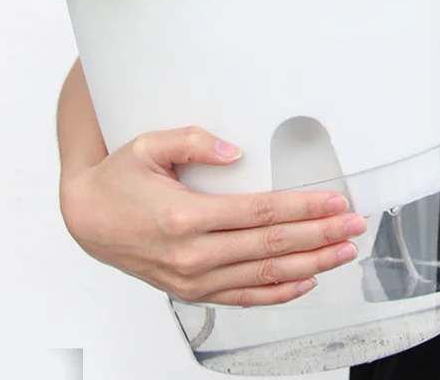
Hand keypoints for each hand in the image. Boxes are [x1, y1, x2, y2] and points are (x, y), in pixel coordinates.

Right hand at [59, 125, 366, 306]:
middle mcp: (192, 254)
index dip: (302, 207)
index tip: (333, 201)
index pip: (260, 213)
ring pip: (265, 276)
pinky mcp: (192, 291)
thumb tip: (233, 150)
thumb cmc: (117, 180)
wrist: (87, 220)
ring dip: (310, 265)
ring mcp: (193, 279)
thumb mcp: (146, 146)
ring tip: (342, 252)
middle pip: (271, 246)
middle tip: (353, 225)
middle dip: (319, 235)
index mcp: (184, 216)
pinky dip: (280, 292)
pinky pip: (245, 298)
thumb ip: (190, 141)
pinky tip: (305, 280)